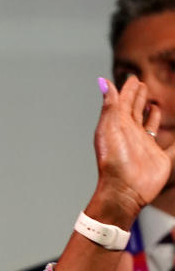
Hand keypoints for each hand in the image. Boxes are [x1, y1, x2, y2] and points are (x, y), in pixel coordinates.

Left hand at [89, 74, 167, 225]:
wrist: (124, 191)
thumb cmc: (113, 161)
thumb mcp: (109, 129)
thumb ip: (110, 105)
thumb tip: (103, 81)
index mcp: (119, 126)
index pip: (124, 102)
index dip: (128, 90)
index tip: (133, 78)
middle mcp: (132, 134)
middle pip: (136, 111)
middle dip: (138, 98)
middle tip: (142, 85)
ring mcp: (146, 147)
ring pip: (150, 126)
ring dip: (152, 115)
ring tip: (152, 106)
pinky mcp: (160, 159)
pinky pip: (172, 147)